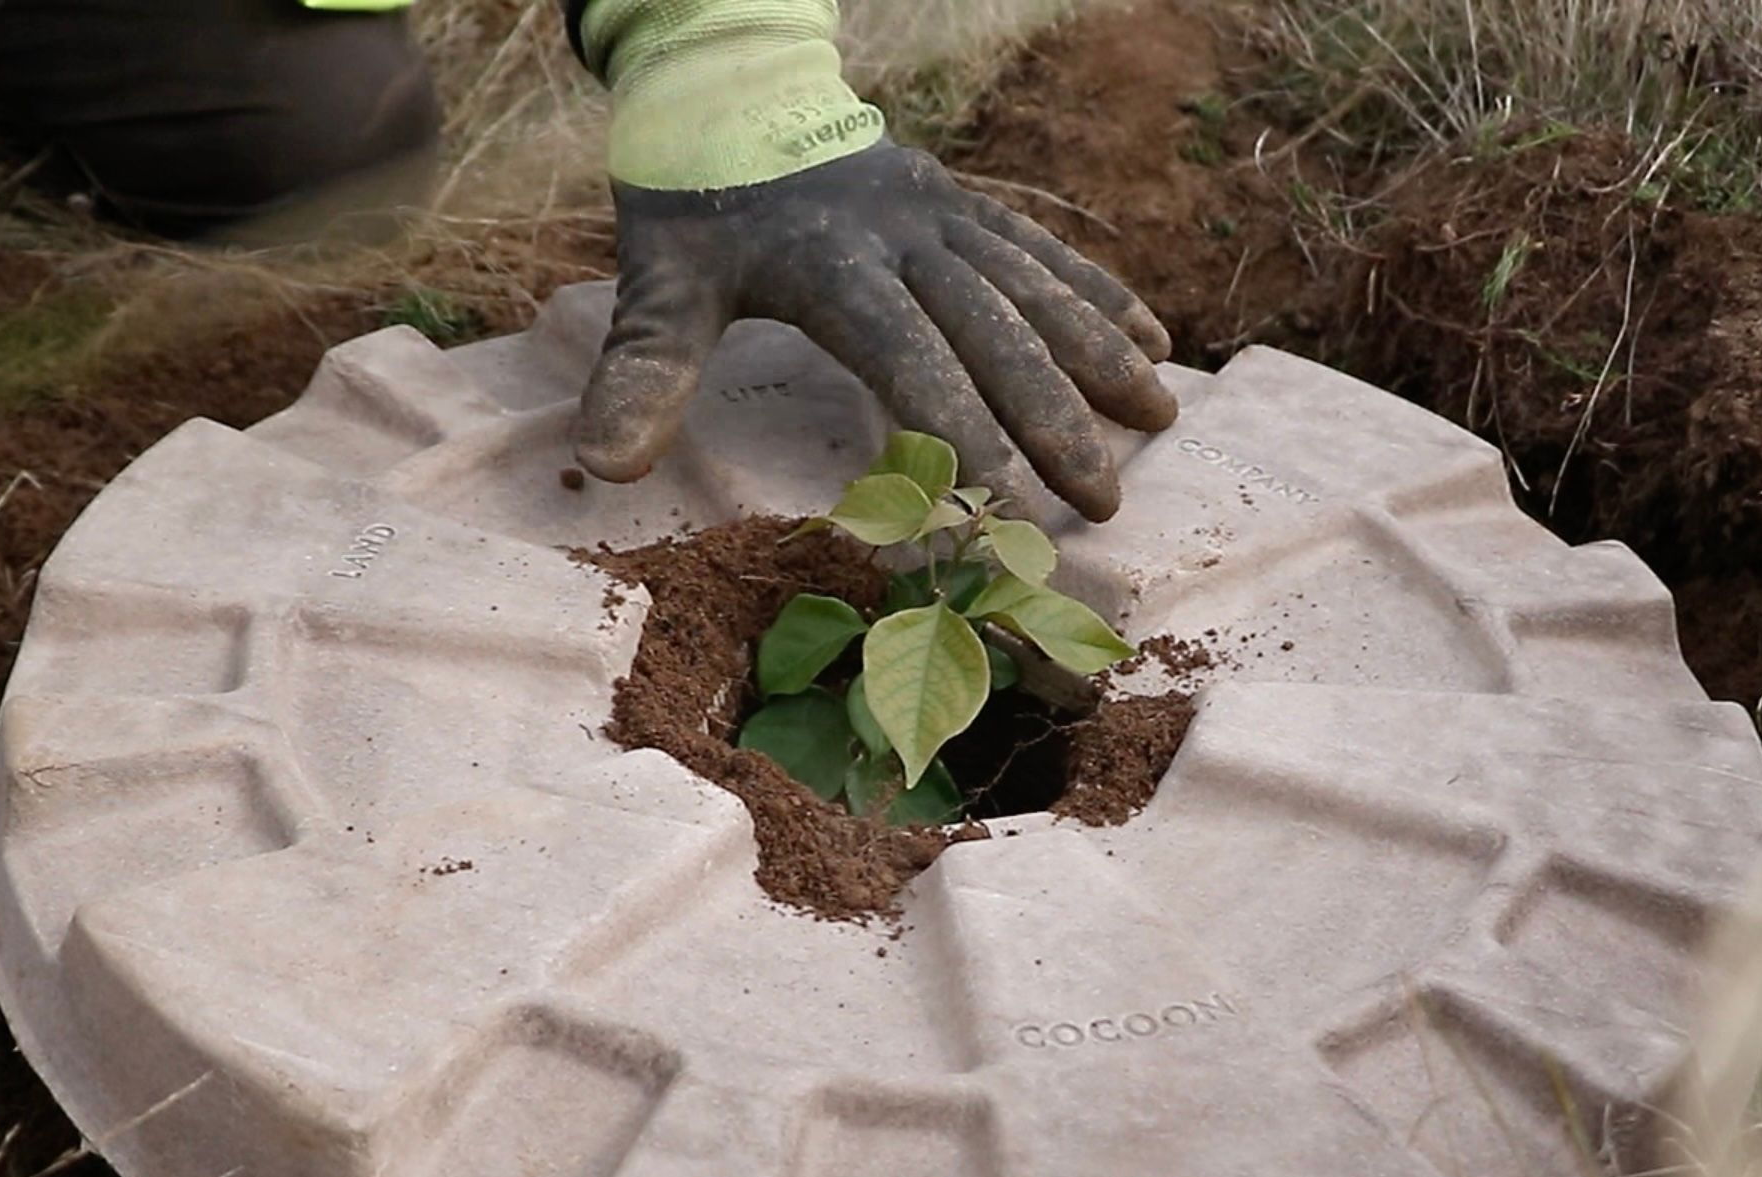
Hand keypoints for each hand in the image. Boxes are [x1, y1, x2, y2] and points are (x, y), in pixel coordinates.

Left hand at [578, 144, 1178, 521]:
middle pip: (994, 332)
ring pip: (1036, 287)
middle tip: (1102, 499)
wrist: (727, 84)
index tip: (1004, 508)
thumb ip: (641, 373)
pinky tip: (1153, 339)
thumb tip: (603, 467)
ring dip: (1100, 355)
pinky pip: (1042, 250)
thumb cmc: (693, 204)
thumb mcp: (656, 283)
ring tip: (1158, 421)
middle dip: (1053, 418)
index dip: (961, 436)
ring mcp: (944, 212)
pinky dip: (1098, 294)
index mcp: (832, 263)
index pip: (911, 361)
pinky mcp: (965, 202)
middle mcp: (904, 233)